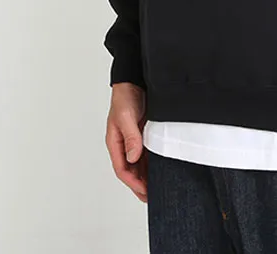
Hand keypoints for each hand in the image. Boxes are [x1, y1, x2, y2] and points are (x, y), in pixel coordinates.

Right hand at [105, 82, 147, 202]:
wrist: (135, 79)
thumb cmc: (125, 95)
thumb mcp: (125, 116)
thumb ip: (130, 136)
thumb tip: (133, 157)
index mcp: (115, 142)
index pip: (122, 168)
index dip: (133, 182)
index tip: (144, 191)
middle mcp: (124, 143)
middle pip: (131, 170)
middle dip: (140, 184)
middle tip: (152, 197)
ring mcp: (135, 139)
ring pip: (140, 163)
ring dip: (147, 175)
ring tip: (158, 187)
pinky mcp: (144, 133)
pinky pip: (148, 152)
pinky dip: (153, 162)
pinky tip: (162, 168)